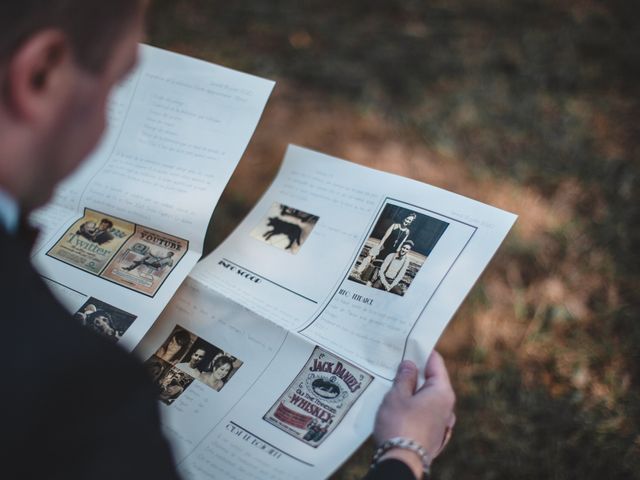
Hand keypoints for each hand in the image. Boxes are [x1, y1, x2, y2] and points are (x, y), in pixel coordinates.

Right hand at [373, 351, 455, 478]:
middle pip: (433, 382)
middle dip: (416, 373)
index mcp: (442, 392)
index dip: (423, 352)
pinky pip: (425, 416)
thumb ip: (405, 377)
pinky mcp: (434, 438)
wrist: (401, 462)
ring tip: (395, 387)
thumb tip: (410, 365)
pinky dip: (416, 409)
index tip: (411, 344)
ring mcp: (443, 424)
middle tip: (398, 364)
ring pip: (428, 400)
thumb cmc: (399, 425)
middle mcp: (448, 408)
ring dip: (414, 393)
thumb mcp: (397, 395)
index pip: (436, 363)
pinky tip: (401, 410)